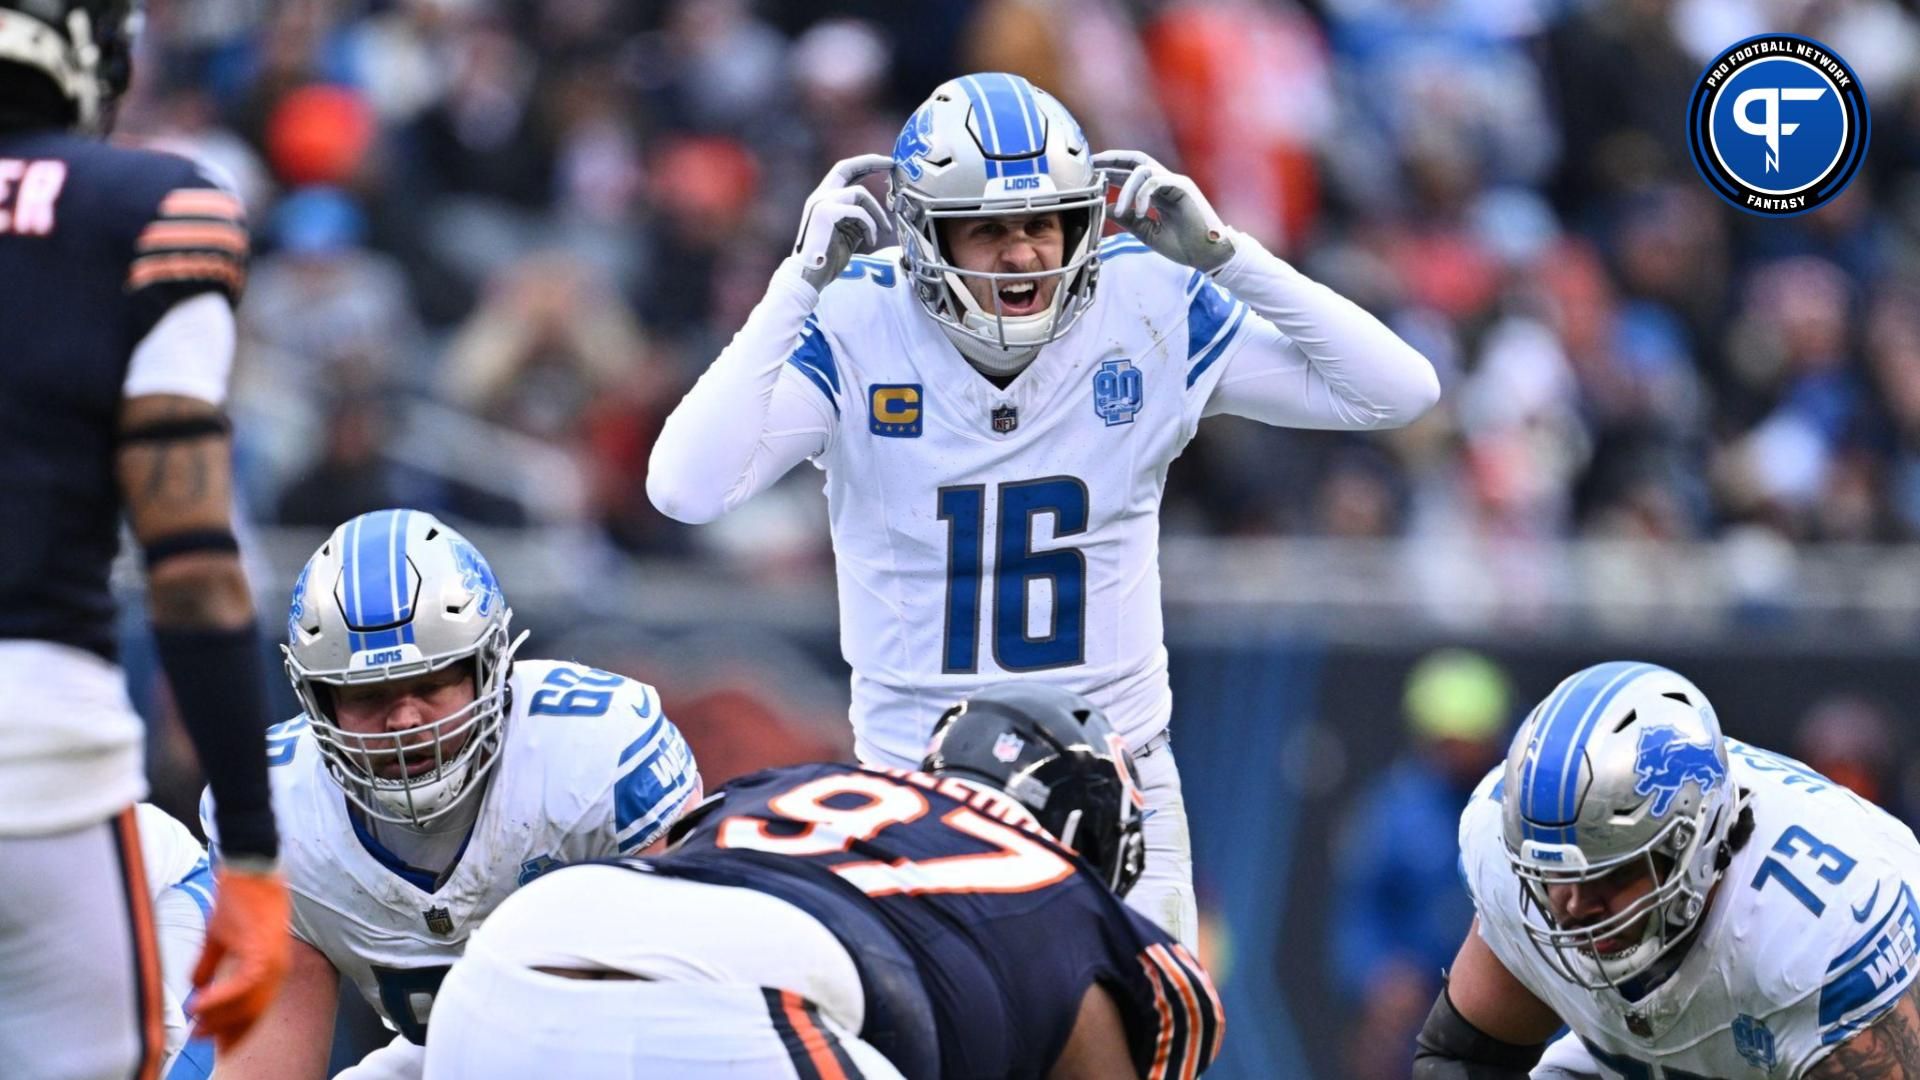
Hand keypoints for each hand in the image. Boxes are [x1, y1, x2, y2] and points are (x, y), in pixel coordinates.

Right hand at [190, 864, 291, 1050]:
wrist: (252, 869)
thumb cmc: (239, 898)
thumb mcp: (220, 937)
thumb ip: (209, 964)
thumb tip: (194, 985)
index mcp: (271, 967)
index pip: (255, 1008)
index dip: (234, 1027)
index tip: (216, 1042)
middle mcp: (277, 968)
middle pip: (253, 1013)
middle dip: (226, 1031)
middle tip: (200, 1040)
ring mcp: (272, 961)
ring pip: (247, 1004)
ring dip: (219, 1018)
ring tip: (196, 1028)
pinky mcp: (262, 951)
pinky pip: (242, 986)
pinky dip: (220, 998)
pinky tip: (199, 1004)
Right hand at [792, 154, 892, 290]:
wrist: (809, 276)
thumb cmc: (828, 260)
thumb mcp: (848, 233)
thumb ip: (858, 218)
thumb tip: (878, 213)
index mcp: (823, 200)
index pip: (844, 172)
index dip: (864, 164)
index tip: (885, 162)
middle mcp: (820, 196)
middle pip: (846, 167)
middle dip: (871, 162)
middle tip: (893, 163)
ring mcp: (821, 202)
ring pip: (860, 193)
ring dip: (877, 213)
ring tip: (883, 231)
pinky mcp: (826, 212)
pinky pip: (859, 212)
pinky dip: (870, 226)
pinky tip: (871, 241)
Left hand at [1093, 150, 1235, 272]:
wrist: (1208, 255)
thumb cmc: (1185, 246)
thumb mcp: (1149, 234)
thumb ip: (1131, 221)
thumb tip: (1111, 208)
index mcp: (1158, 193)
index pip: (1131, 174)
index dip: (1111, 170)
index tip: (1092, 172)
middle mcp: (1166, 183)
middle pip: (1136, 160)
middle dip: (1113, 159)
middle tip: (1093, 163)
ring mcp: (1175, 183)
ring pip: (1143, 169)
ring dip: (1126, 188)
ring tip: (1119, 210)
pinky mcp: (1183, 187)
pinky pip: (1156, 181)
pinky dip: (1142, 195)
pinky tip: (1138, 212)